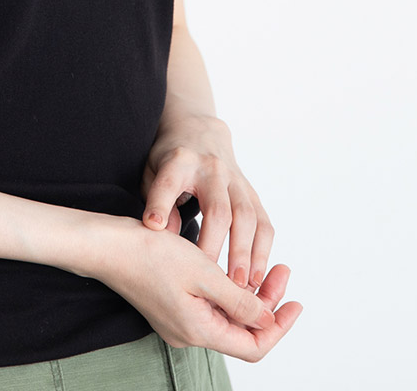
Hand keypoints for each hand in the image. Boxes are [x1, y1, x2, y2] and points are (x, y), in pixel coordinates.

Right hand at [85, 216, 302, 360]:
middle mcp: (189, 334)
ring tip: (265, 269)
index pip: (254, 346)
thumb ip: (240, 301)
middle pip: (242, 332)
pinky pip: (209, 308)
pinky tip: (233, 272)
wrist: (106, 246)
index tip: (295, 302)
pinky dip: (228, 293)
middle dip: (267, 305)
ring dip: (248, 296)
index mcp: (199, 331)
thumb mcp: (203, 273)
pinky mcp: (170, 307)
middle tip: (282, 273)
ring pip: (226, 318)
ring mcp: (178, 322)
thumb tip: (268, 321)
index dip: (279, 327)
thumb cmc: (150, 254)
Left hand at [141, 115, 273, 291]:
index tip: (153, 227)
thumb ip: (156, 199)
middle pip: (218, 209)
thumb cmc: (169, 158)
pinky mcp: (251, 192)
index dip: (160, 204)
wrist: (198, 131)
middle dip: (216, 245)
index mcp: (180, 161)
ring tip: (242, 285)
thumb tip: (164, 233)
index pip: (169, 183)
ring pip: (247, 217)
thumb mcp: (152, 170)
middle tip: (212, 279)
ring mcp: (235, 180)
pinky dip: (263, 250)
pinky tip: (257, 275)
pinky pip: (263, 222)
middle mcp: (211, 169)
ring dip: (246, 253)